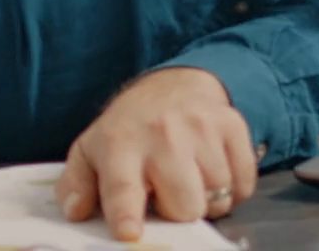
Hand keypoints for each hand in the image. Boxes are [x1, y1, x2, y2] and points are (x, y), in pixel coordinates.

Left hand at [55, 67, 257, 241]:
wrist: (174, 84)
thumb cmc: (130, 129)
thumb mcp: (91, 152)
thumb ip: (77, 185)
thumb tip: (75, 212)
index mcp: (119, 144)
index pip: (122, 187)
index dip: (126, 214)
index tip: (129, 233)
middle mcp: (162, 133)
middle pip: (184, 206)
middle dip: (177, 211)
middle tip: (165, 192)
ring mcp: (201, 127)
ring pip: (217, 197)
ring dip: (205, 199)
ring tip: (187, 178)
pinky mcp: (232, 125)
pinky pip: (243, 183)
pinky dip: (232, 188)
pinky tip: (210, 170)